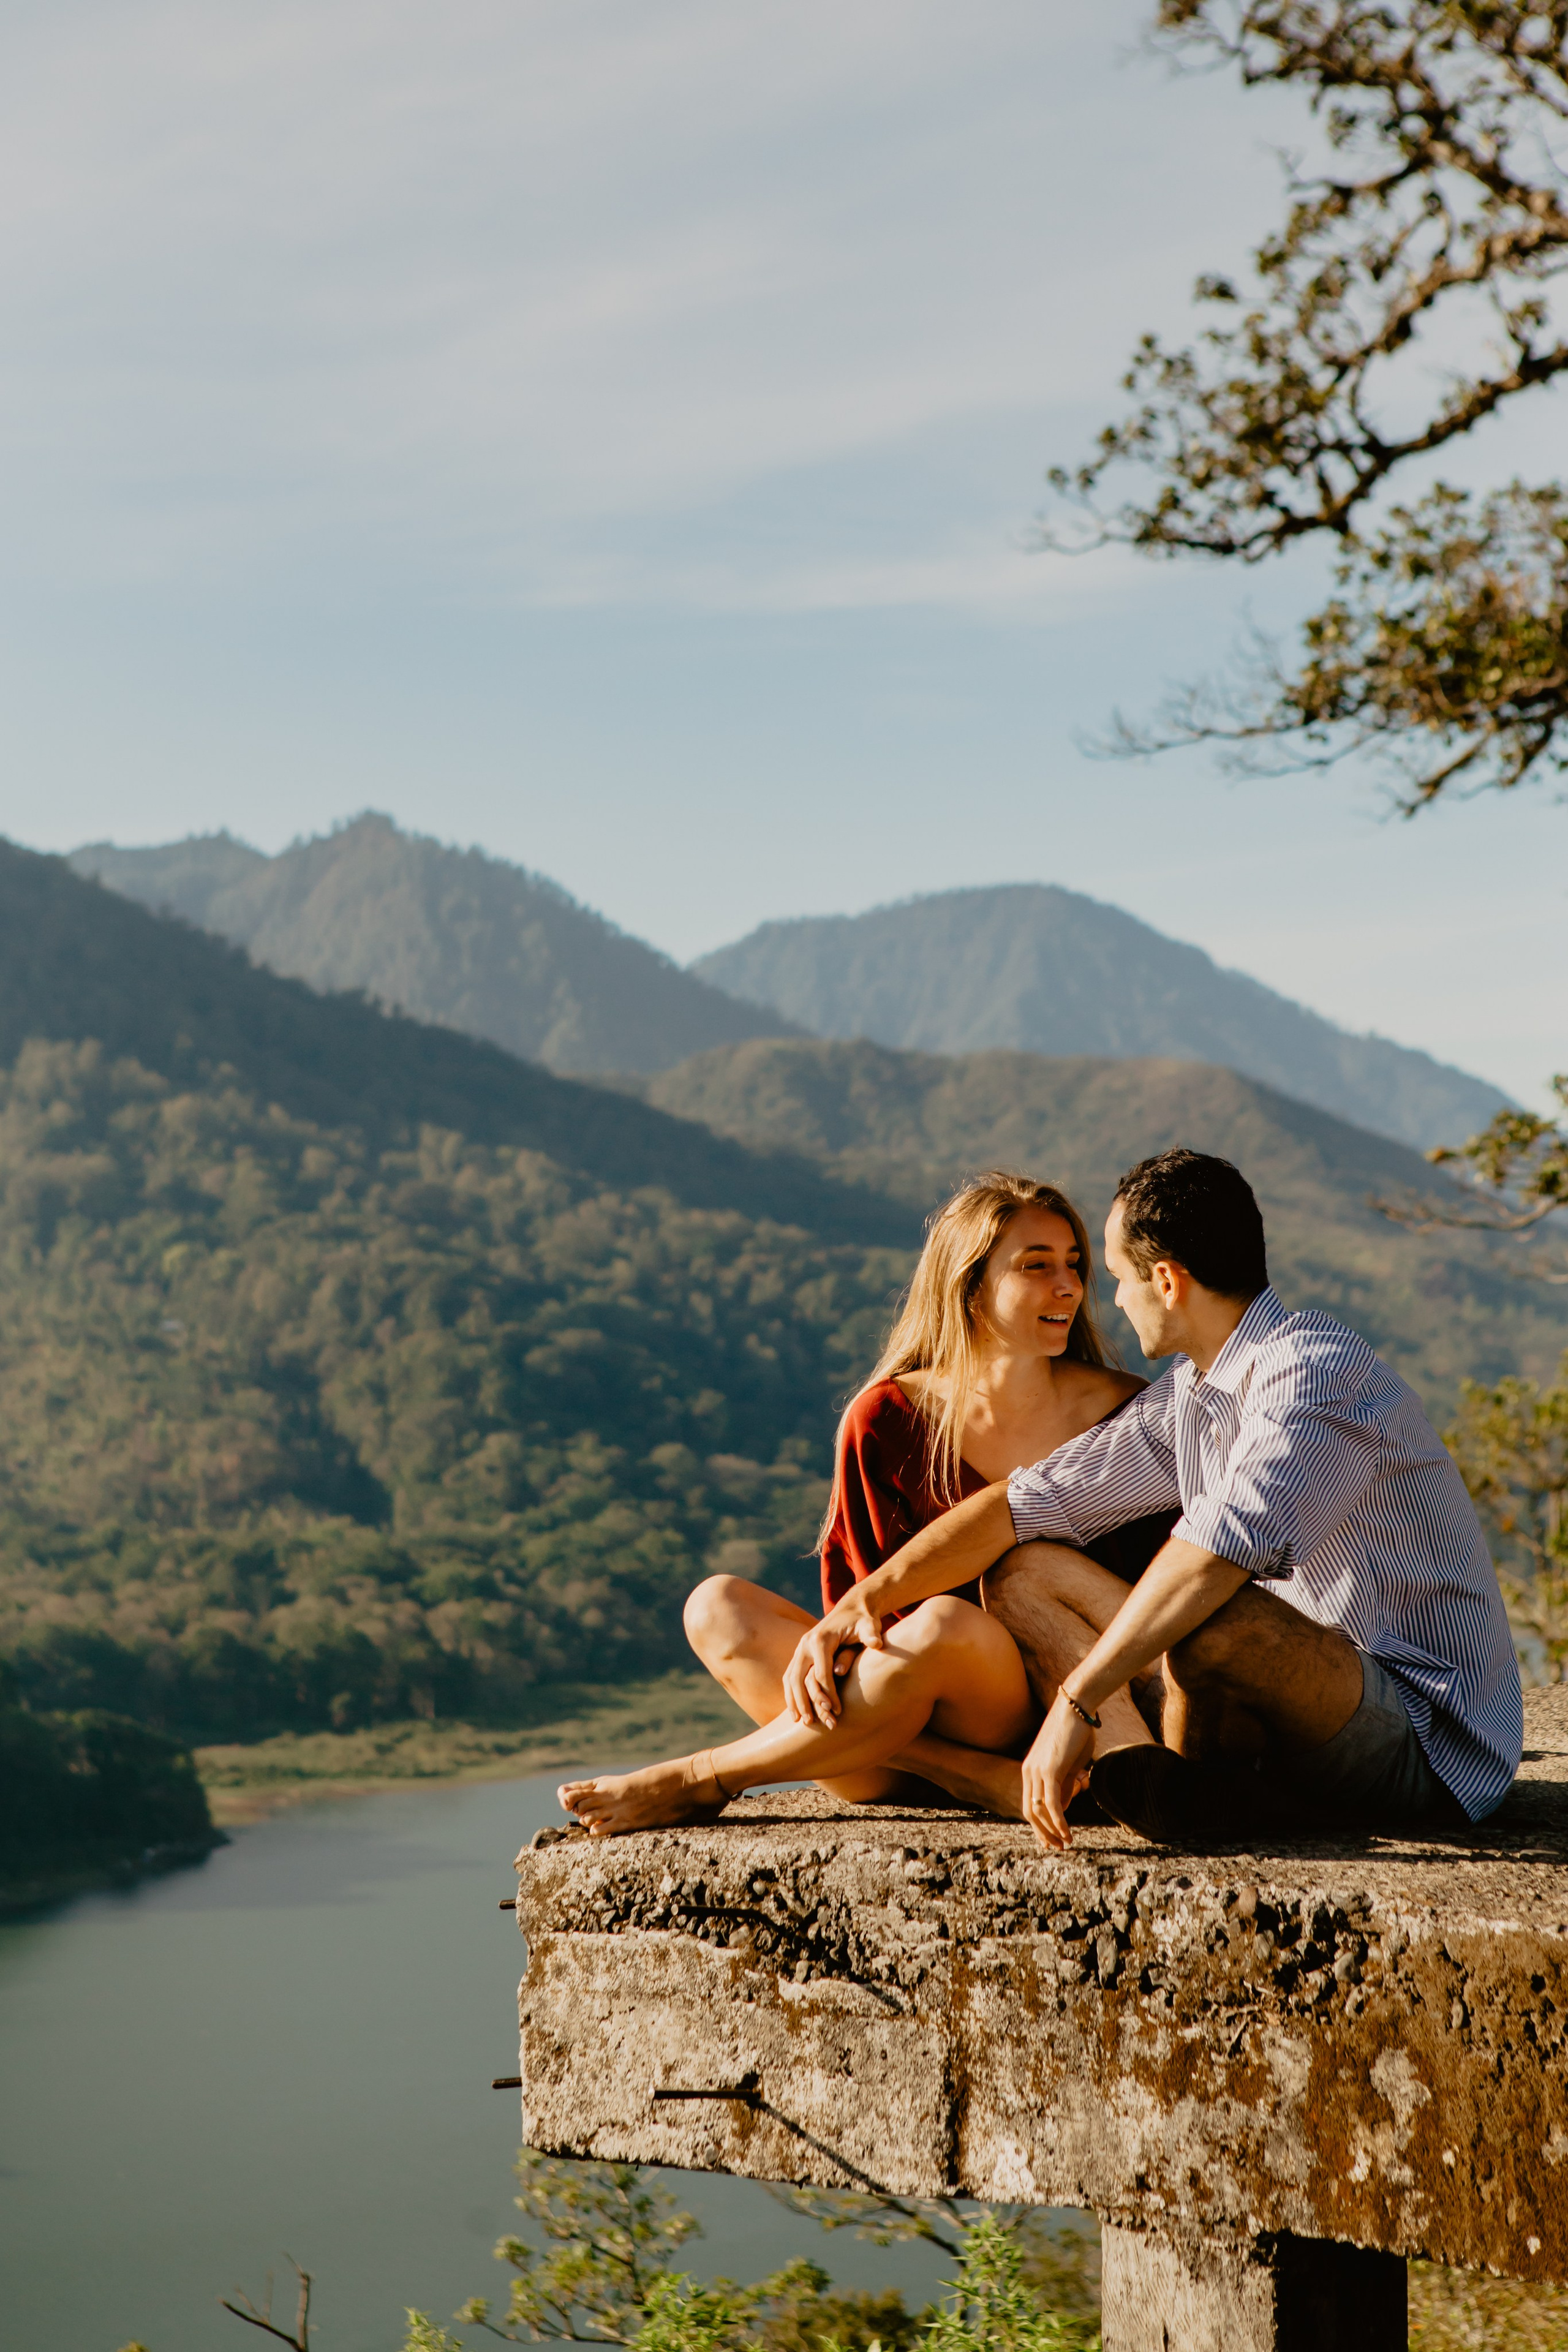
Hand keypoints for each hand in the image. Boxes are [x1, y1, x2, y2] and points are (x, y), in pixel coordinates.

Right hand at [783, 1590, 885, 1725]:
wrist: (853, 1608)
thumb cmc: (863, 1620)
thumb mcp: (869, 1625)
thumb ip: (871, 1634)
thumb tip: (876, 1643)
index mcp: (820, 1639)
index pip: (820, 1673)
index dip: (829, 1694)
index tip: (837, 1711)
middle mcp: (806, 1644)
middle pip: (799, 1678)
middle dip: (806, 1701)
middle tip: (814, 1723)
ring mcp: (800, 1648)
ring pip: (790, 1678)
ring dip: (794, 1701)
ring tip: (801, 1721)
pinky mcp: (800, 1654)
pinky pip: (790, 1676)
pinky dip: (790, 1694)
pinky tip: (795, 1711)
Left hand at [1020, 1695, 1094, 1851]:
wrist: (1077, 1706)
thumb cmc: (1076, 1731)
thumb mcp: (1069, 1763)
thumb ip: (1065, 1784)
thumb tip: (1064, 1804)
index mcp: (1030, 1769)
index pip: (1029, 1804)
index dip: (1039, 1825)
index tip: (1051, 1839)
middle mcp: (1029, 1771)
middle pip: (1029, 1812)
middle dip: (1044, 1833)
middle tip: (1058, 1846)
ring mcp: (1037, 1770)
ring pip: (1038, 1811)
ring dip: (1052, 1830)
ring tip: (1066, 1843)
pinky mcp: (1050, 1770)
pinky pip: (1051, 1803)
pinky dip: (1058, 1821)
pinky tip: (1067, 1833)